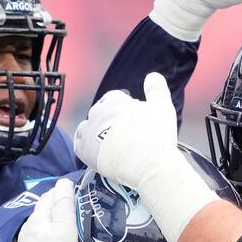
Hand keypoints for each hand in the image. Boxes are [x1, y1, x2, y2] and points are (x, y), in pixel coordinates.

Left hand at [17, 178, 78, 241]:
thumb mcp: (66, 228)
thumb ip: (63, 204)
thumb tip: (63, 182)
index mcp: (37, 218)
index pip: (48, 197)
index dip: (60, 192)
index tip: (73, 191)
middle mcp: (27, 228)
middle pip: (41, 210)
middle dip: (53, 204)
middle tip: (70, 204)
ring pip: (38, 224)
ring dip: (49, 219)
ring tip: (63, 221)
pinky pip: (36, 237)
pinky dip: (45, 233)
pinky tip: (52, 239)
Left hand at [73, 74, 216, 241]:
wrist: (150, 166)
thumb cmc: (157, 137)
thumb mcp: (162, 106)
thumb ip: (156, 89)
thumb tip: (152, 76)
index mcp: (115, 100)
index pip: (114, 98)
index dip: (123, 107)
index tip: (131, 118)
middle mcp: (98, 113)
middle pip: (100, 112)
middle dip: (110, 120)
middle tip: (124, 134)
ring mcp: (90, 132)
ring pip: (87, 127)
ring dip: (96, 132)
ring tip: (110, 144)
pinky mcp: (85, 151)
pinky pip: (80, 145)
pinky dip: (87, 147)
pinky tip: (98, 152)